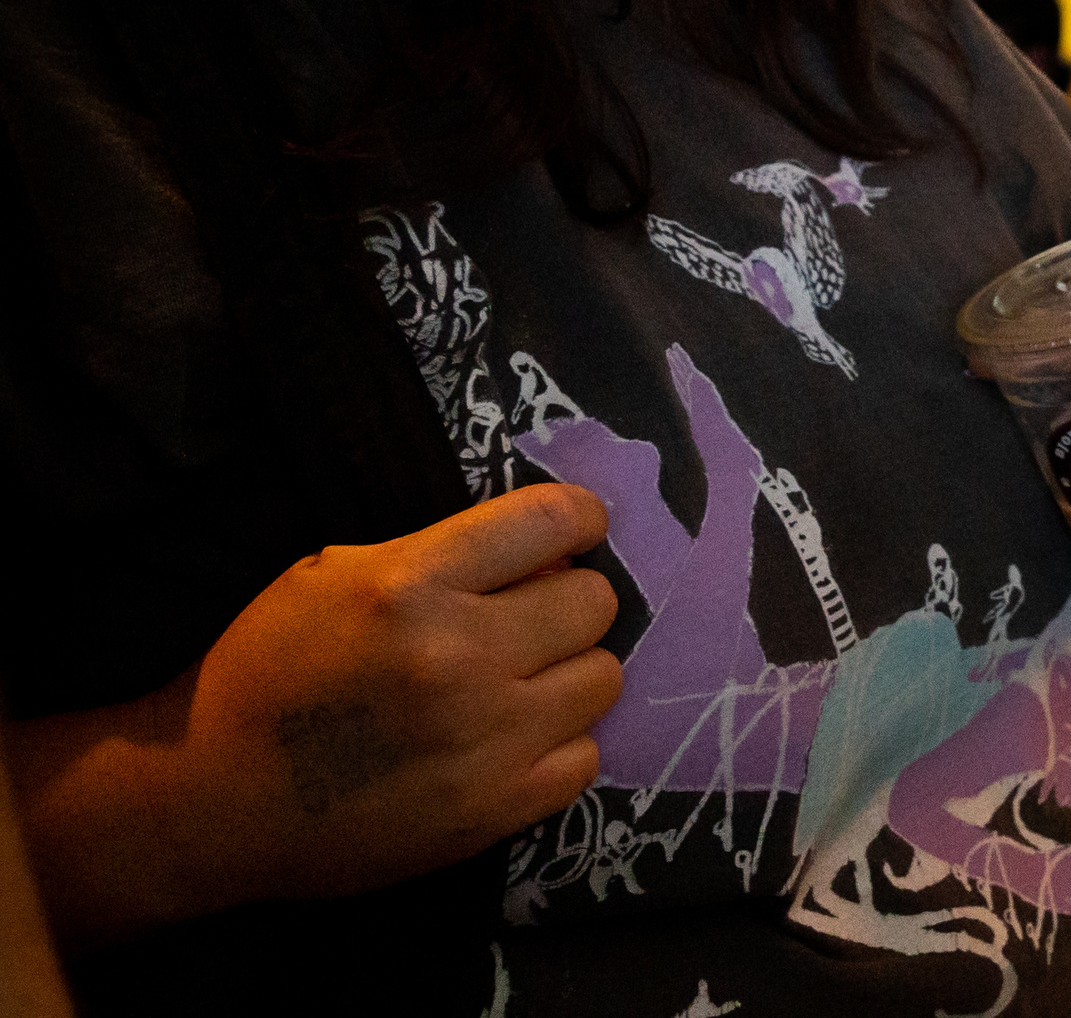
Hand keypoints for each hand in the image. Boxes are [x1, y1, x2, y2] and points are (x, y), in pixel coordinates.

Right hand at [9, 485, 622, 945]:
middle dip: (566, 604)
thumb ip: (441, 556)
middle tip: (528, 623)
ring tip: (518, 686)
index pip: (554, 520)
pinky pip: (585, 758)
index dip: (577, 519)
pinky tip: (509, 745)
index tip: (575, 533)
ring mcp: (485, 739)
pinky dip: (556, 748)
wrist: (208, 802)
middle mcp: (459, 657)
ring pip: (603, 678)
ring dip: (568, 676)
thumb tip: (546, 556)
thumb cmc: (265, 673)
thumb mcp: (333, 575)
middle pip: (595, 603)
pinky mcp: (493, 810)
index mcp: (412, 586)